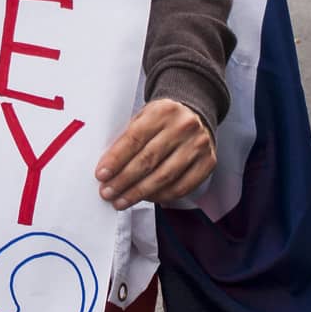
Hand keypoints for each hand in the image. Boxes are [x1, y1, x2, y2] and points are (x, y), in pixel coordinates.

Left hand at [96, 99, 216, 209]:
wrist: (195, 114)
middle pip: (148, 160)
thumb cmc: (163, 119)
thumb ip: (129, 138)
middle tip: (108, 193)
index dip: (116, 159)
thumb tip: (108, 168)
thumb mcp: (144, 116)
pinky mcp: (208, 162)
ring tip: (122, 200)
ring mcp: (198, 145)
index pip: (135, 138)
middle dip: (124, 180)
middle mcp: (183, 127)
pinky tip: (146, 198)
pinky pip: (181, 187)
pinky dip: (161, 196)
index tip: (101, 175)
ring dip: (139, 193)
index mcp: (163, 111)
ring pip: (164, 177)